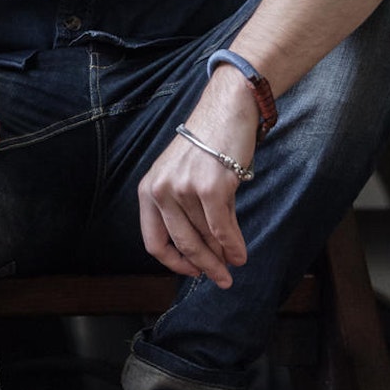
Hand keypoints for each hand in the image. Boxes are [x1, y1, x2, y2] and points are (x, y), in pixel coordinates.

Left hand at [139, 75, 259, 288]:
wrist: (227, 109)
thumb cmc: (208, 144)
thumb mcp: (182, 175)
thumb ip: (184, 209)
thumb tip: (205, 249)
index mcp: (148, 189)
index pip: (153, 241)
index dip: (173, 262)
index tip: (192, 271)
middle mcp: (161, 191)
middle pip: (182, 244)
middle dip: (204, 266)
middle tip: (220, 280)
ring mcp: (184, 189)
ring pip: (205, 237)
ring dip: (223, 257)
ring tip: (235, 265)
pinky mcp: (210, 188)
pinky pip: (222, 228)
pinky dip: (234, 246)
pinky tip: (241, 254)